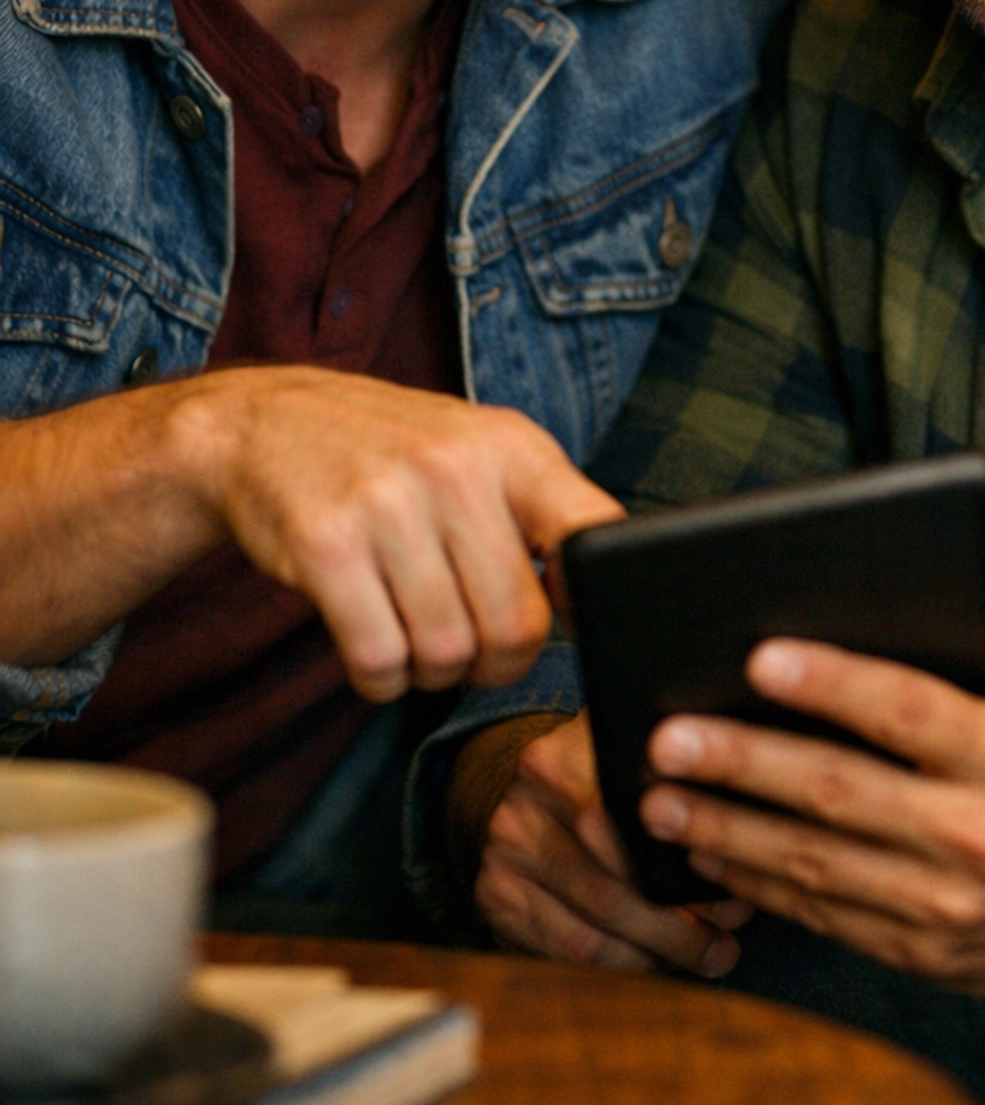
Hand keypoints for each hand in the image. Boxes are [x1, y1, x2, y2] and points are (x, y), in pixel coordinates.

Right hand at [174, 366, 621, 701]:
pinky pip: (379, 661)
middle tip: (472, 647)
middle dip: (497, 662)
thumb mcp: (480, 451)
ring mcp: (387, 504)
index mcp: (511, 446)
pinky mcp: (326, 546)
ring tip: (416, 635)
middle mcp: (455, 468)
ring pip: (446, 653)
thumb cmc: (392, 454)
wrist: (267, 424)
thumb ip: (543, 514)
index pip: (592, 535)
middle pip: (516, 626)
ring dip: (433, 672)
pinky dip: (381, 680)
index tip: (564, 619)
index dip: (591, 602)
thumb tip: (596, 605)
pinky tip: (375, 645)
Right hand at [472, 712, 749, 974]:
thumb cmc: (597, 775)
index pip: (625, 819)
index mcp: (561, 757)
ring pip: (593, 925)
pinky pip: (567, 950)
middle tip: (728, 939)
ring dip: (658, 952)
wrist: (516, 790)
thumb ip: (675, 773)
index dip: (684, 861)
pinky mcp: (495, 898)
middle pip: (612, 881)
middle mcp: (524, 803)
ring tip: (709, 956)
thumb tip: (750, 819)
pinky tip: (659, 964)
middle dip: (677, 919)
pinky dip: (622, 964)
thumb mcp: (625, 753)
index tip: (737, 887)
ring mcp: (503, 853)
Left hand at [639, 582, 984, 999]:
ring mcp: (948, 907)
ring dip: (731, 832)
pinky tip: (711, 856)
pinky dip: (764, 888)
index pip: (907, 714)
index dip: (831, 685)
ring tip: (658, 801)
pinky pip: (830, 918)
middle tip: (668, 737)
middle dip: (745, 763)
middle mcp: (978, 839)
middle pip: (841, 794)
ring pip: (819, 866)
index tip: (761, 656)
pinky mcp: (927, 953)